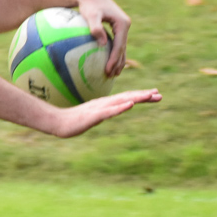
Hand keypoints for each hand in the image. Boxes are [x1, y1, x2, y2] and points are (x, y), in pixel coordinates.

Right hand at [46, 88, 160, 138]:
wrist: (56, 122)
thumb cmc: (72, 121)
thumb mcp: (92, 117)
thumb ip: (102, 113)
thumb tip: (111, 111)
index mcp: (105, 104)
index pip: (126, 98)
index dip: (140, 95)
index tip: (155, 94)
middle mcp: (104, 103)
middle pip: (127, 97)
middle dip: (143, 95)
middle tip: (159, 94)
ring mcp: (99, 109)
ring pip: (121, 101)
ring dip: (136, 98)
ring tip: (149, 95)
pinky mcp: (93, 115)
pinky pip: (109, 111)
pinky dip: (121, 107)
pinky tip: (130, 105)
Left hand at [72, 0, 131, 76]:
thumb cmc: (88, 4)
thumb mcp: (91, 15)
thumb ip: (96, 28)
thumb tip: (102, 44)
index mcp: (122, 23)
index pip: (120, 45)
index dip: (114, 59)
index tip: (108, 70)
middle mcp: (124, 25)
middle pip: (123, 48)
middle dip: (118, 63)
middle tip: (111, 76)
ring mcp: (121, 26)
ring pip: (121, 47)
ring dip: (118, 60)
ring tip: (113, 74)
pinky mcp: (116, 27)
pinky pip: (116, 43)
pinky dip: (114, 53)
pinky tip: (108, 62)